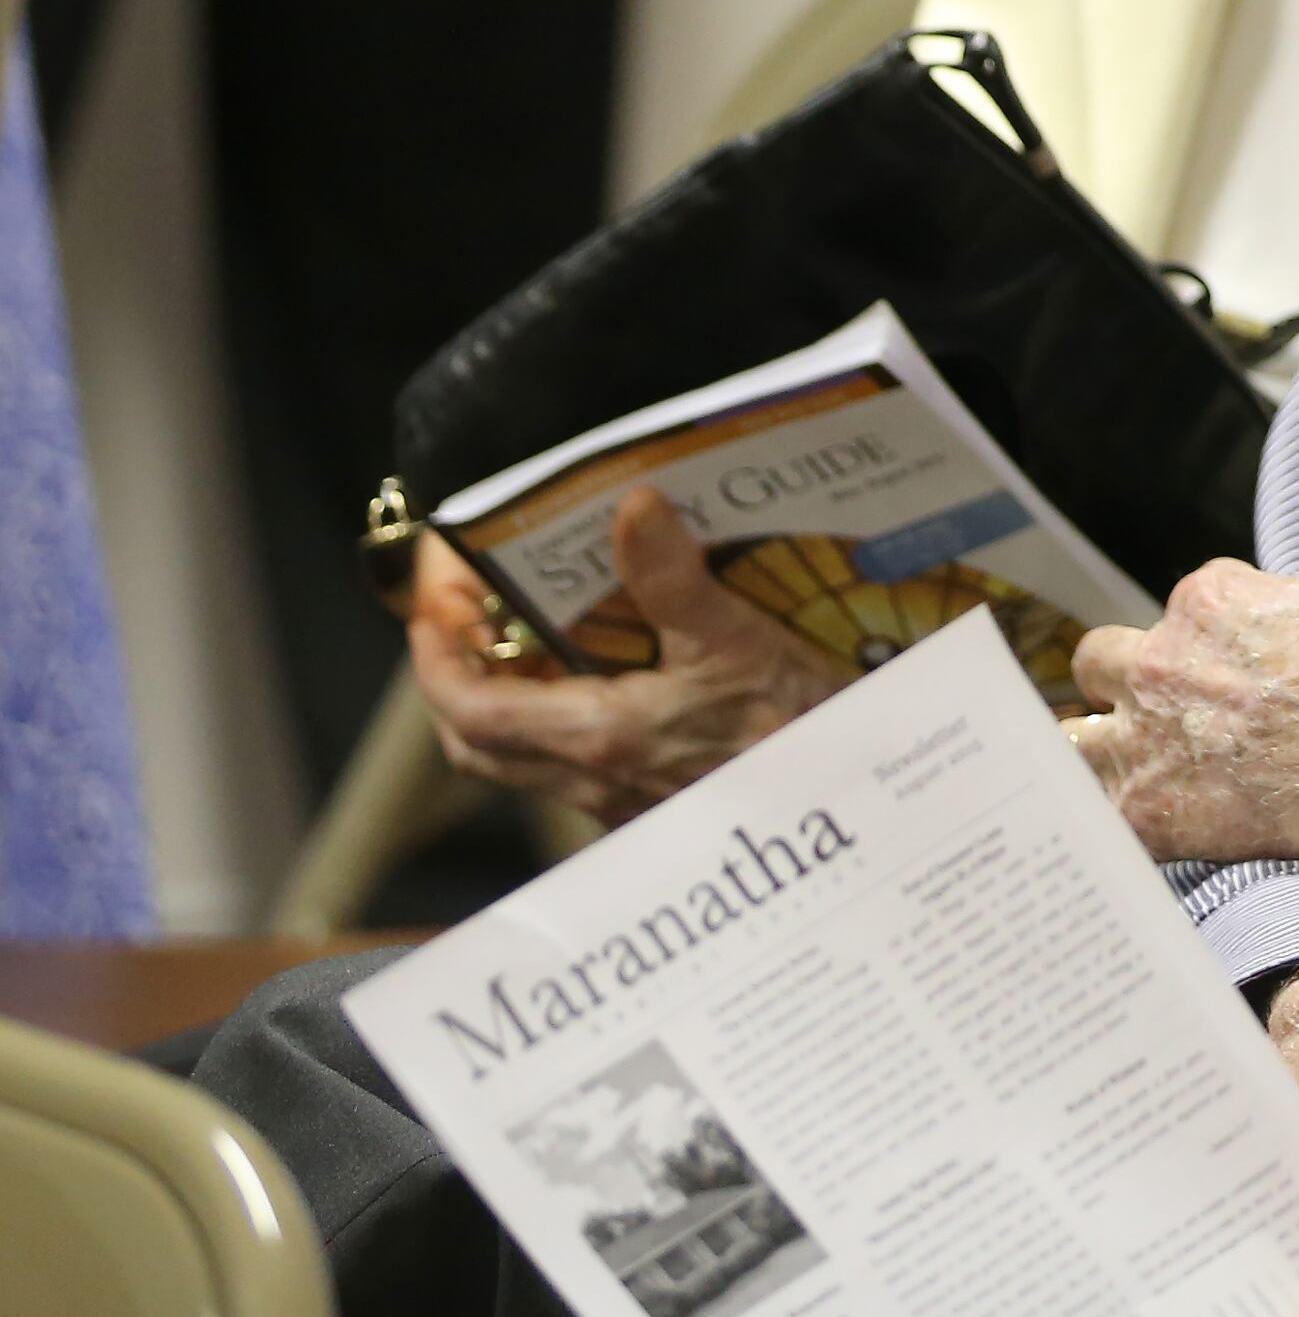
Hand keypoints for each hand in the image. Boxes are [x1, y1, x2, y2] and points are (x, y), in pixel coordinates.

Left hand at [410, 488, 855, 825]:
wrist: (847, 807)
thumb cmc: (796, 733)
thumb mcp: (739, 641)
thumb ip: (673, 577)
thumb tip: (631, 508)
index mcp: (596, 735)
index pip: (467, 706)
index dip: (433, 655)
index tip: (432, 602)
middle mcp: (591, 779)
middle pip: (478, 741)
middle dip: (457, 677)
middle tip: (470, 618)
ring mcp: (618, 801)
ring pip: (522, 759)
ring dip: (507, 699)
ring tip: (532, 640)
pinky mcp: (651, 808)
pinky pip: (572, 768)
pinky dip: (560, 721)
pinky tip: (608, 683)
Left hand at [1063, 552, 1298, 868]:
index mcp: (1213, 599)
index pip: (1189, 606)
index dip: (1218, 638)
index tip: (1248, 670)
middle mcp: (1162, 660)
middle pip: (1103, 660)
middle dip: (1130, 684)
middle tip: (1174, 719)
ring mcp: (1146, 738)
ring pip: (1073, 740)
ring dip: (1097, 754)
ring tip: (1127, 781)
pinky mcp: (1148, 811)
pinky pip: (1090, 818)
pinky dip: (1108, 828)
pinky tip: (1124, 842)